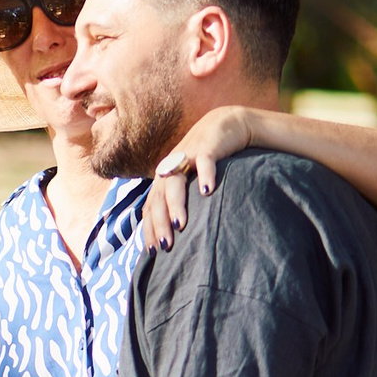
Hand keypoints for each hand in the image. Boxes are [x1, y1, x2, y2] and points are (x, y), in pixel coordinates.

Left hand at [144, 106, 255, 247]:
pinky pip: (205, 162)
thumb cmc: (208, 158)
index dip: (150, 228)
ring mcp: (187, 156)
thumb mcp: (190, 179)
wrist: (227, 124)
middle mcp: (170, 167)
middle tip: (166, 245)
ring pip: (175, 181)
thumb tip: (176, 230)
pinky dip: (205, 175)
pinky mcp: (207, 147)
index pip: (151, 206)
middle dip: (159, 222)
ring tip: (180, 224)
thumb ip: (181, 199)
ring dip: (176, 203)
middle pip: (159, 197)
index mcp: (164, 178)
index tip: (153, 252)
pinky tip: (207, 191)